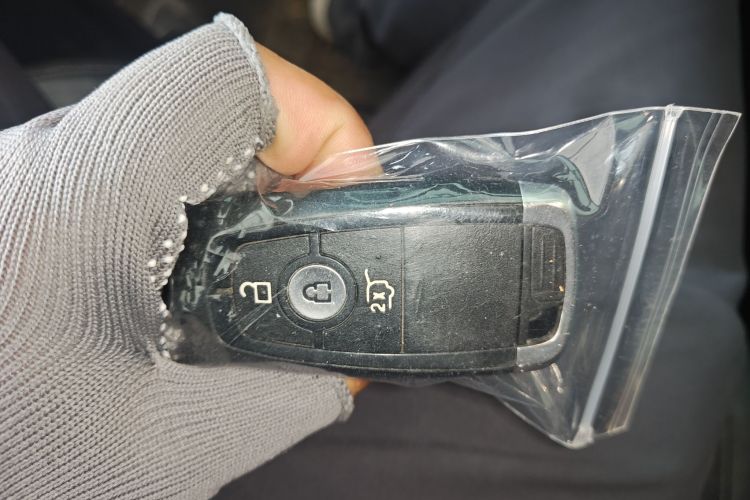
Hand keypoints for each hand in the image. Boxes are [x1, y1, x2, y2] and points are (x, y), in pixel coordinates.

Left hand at [0, 14, 366, 498]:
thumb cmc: (1, 460)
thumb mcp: (168, 448)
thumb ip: (284, 398)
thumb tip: (336, 372)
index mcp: (89, 190)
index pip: (231, 73)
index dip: (316, 119)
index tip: (343, 191)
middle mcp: (56, 161)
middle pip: (218, 107)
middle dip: (292, 176)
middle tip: (313, 253)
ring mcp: (42, 178)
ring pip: (183, 140)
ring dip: (244, 202)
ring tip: (261, 282)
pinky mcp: (37, 205)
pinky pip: (144, 175)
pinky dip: (198, 219)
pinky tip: (202, 290)